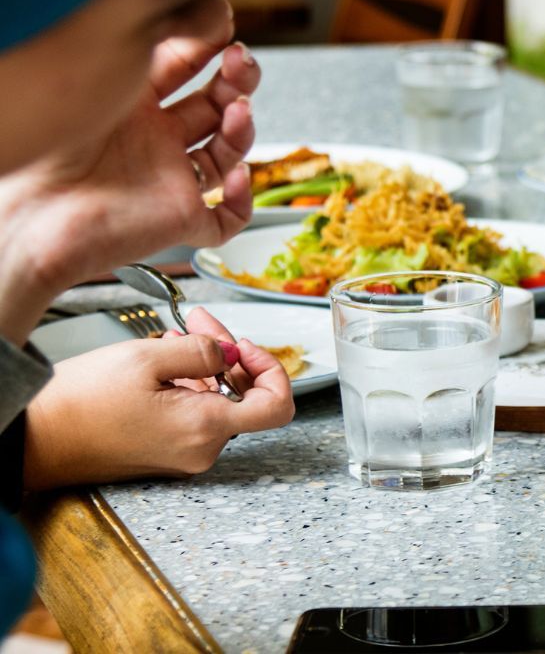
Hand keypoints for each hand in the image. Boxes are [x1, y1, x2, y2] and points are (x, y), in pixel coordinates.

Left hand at [0, 36, 258, 341]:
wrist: (29, 215)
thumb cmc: (53, 143)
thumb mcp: (112, 70)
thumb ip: (159, 35)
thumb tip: (203, 5)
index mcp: (130, 104)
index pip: (186, 68)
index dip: (211, 46)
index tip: (223, 26)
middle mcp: (152, 140)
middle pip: (215, 106)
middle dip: (236, 80)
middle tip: (239, 62)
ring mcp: (167, 180)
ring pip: (227, 154)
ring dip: (243, 128)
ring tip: (236, 110)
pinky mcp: (177, 220)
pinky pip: (226, 217)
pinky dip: (242, 198)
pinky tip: (235, 176)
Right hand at [21, 307, 292, 490]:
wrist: (35, 439)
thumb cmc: (81, 403)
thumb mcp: (148, 358)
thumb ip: (204, 350)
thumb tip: (233, 352)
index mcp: (206, 428)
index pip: (277, 406)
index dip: (271, 369)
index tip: (246, 346)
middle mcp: (202, 449)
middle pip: (243, 395)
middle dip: (228, 353)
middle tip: (200, 322)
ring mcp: (184, 454)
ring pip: (218, 401)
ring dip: (206, 364)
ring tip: (175, 336)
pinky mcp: (166, 452)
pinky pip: (194, 414)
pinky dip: (189, 384)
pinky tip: (166, 362)